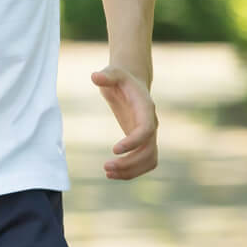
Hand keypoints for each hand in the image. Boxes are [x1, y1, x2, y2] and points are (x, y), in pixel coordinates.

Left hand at [91, 65, 157, 179]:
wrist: (131, 83)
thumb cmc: (120, 78)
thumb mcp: (113, 73)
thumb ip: (106, 76)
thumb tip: (94, 76)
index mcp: (146, 109)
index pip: (146, 129)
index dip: (133, 141)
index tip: (114, 150)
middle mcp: (151, 124)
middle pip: (148, 150)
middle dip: (130, 162)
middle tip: (106, 167)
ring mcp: (149, 135)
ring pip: (149, 160)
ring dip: (131, 170)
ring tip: (108, 173)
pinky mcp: (143, 142)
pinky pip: (144, 162)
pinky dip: (132, 171)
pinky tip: (112, 174)